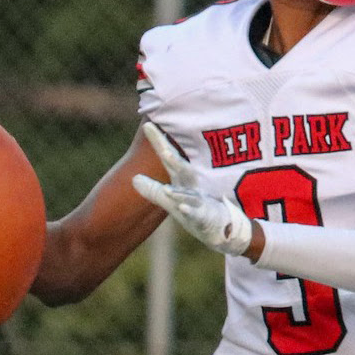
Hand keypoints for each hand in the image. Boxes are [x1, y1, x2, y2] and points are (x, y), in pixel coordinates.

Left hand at [132, 122, 252, 255]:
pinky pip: (196, 214)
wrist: (221, 228)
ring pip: (188, 194)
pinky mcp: (205, 217)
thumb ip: (153, 190)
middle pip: (182, 169)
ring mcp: (199, 201)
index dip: (159, 142)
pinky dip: (189, 210)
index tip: (147, 125)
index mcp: (182, 178)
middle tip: (163, 147)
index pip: (169, 157)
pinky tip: (182, 208)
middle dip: (173, 159)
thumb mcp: (170, 201)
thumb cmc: (196, 209)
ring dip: (178, 190)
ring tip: (167, 188)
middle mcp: (191, 185)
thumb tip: (133, 178)